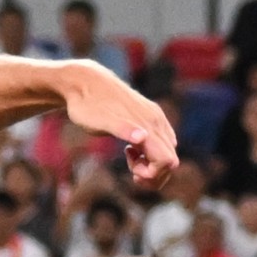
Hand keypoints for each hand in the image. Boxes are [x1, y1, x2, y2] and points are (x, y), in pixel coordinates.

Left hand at [56, 60, 180, 186]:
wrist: (84, 81)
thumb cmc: (88, 106)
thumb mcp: (99, 122)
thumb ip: (122, 129)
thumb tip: (142, 138)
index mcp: (147, 125)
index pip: (167, 161)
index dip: (153, 174)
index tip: (133, 173)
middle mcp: (155, 121)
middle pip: (171, 160)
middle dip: (154, 173)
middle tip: (131, 172)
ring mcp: (154, 118)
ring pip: (168, 151)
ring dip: (152, 165)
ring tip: (130, 159)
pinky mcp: (150, 116)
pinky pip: (162, 141)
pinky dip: (151, 153)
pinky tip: (131, 149)